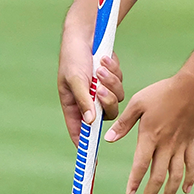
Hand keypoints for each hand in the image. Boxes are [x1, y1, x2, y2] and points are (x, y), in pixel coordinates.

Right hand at [58, 24, 123, 145]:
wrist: (86, 33)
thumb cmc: (73, 56)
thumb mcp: (76, 79)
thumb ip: (84, 101)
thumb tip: (91, 123)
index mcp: (73, 105)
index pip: (79, 132)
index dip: (86, 147)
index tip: (93, 160)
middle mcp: (88, 101)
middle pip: (106, 115)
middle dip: (106, 101)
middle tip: (100, 88)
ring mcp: (101, 91)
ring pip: (116, 99)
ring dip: (111, 82)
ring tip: (100, 66)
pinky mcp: (111, 80)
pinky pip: (120, 84)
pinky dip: (114, 72)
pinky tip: (105, 59)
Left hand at [104, 73, 193, 193]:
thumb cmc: (163, 92)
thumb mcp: (138, 103)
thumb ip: (124, 123)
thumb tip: (109, 139)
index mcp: (150, 137)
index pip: (141, 165)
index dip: (135, 182)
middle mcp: (166, 145)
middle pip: (159, 177)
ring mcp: (181, 145)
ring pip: (176, 175)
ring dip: (169, 193)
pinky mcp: (190, 142)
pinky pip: (191, 164)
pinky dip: (189, 179)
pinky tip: (185, 190)